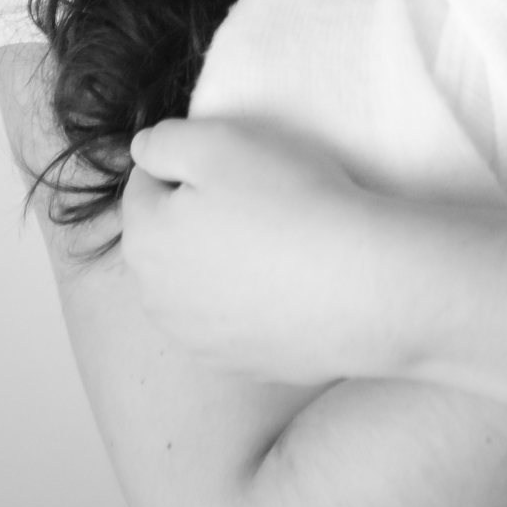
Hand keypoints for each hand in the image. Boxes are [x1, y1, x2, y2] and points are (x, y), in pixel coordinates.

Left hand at [123, 117, 397, 383]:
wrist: (362, 284)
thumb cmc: (290, 202)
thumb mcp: (220, 143)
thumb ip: (163, 141)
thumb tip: (144, 152)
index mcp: (143, 240)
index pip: (145, 185)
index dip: (189, 164)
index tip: (235, 164)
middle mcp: (156, 299)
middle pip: (166, 238)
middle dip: (196, 216)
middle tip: (257, 199)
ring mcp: (196, 339)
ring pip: (196, 284)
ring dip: (219, 262)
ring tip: (275, 243)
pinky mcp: (238, 364)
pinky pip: (232, 320)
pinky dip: (249, 301)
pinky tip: (287, 285)